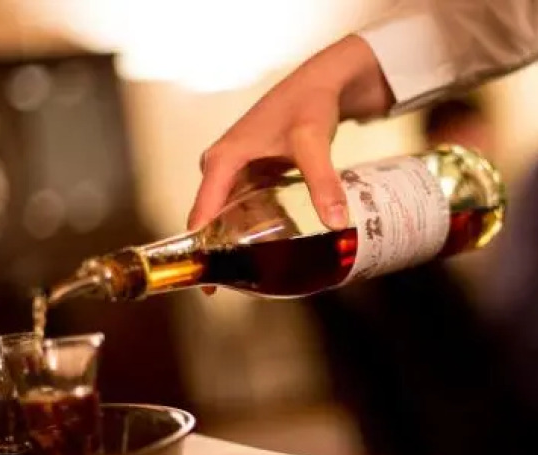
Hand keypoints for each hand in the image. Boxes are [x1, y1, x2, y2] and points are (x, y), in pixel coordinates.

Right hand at [187, 35, 393, 294]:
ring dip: (239, 241)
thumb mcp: (312, 142)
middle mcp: (221, 166)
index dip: (200, 253)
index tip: (206, 288)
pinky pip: (245, 206)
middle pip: (212, 220)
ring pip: (229, 215)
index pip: (200, 216)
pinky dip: (255, 225)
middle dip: (222, 252)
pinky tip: (273, 245)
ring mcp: (235, 169)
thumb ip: (323, 182)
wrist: (321, 83)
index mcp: (222, 160)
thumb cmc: (309, 104)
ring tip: (258, 273)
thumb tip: (336, 223)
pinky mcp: (251, 171)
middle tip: (243, 285)